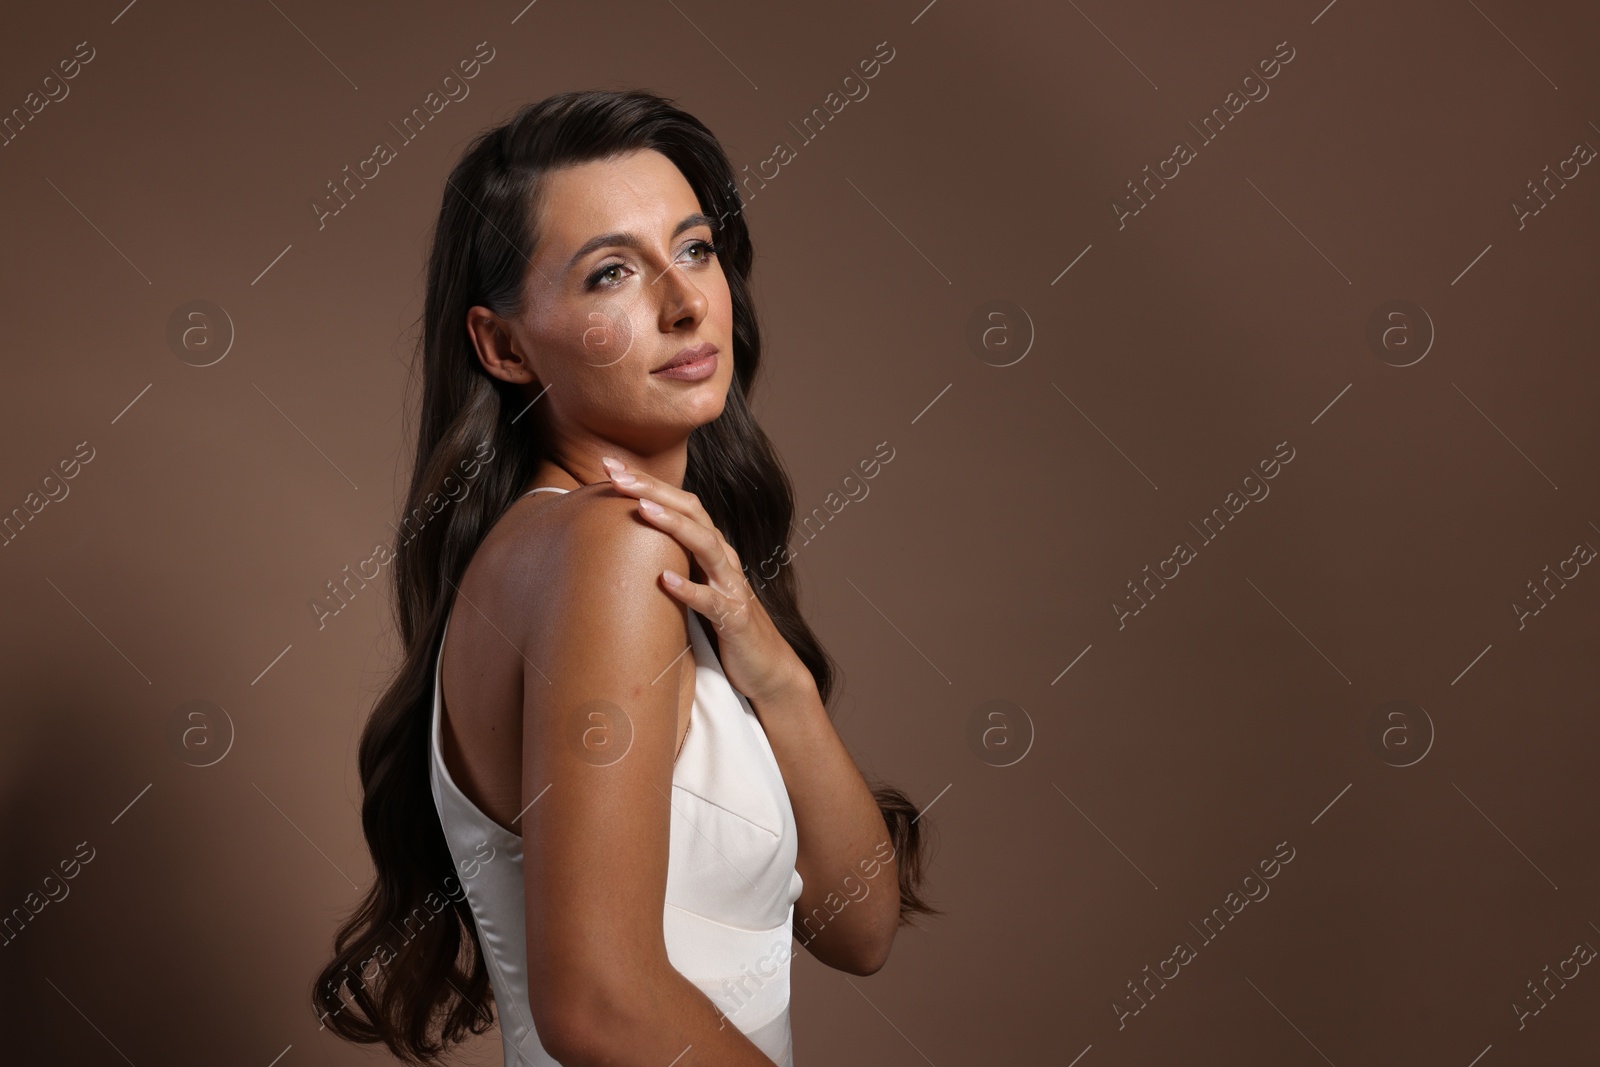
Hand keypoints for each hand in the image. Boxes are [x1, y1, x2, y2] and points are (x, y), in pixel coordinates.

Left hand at [600, 455, 806, 706]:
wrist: (766, 666)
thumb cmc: (723, 623)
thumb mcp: (697, 583)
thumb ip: (674, 560)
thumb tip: (626, 544)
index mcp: (712, 548)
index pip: (680, 503)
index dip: (647, 482)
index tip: (609, 464)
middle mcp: (724, 559)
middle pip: (692, 512)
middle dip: (653, 490)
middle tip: (616, 472)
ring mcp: (731, 587)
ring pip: (705, 546)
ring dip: (674, 526)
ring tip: (642, 509)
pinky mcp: (733, 619)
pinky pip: (710, 601)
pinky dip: (688, 589)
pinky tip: (665, 580)